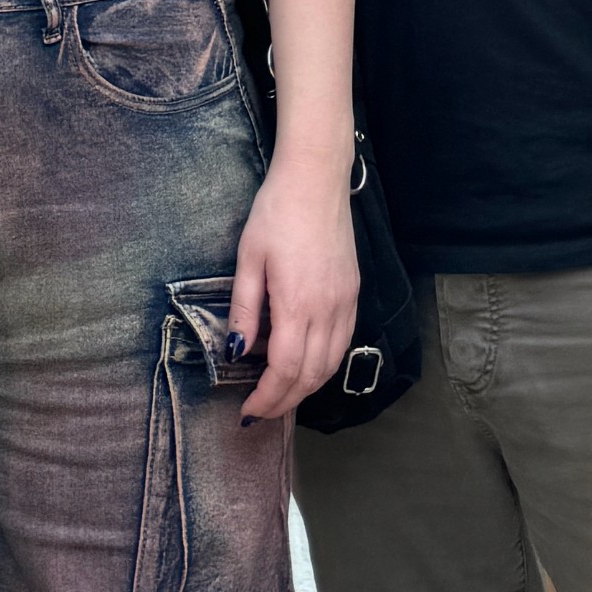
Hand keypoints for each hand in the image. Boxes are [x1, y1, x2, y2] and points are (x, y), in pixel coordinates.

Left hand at [228, 154, 359, 420]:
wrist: (316, 179)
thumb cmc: (276, 213)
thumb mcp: (248, 258)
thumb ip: (244, 308)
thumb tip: (237, 352)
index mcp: (297, 304)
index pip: (284, 370)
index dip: (267, 398)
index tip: (247, 410)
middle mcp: (327, 311)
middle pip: (310, 376)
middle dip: (285, 401)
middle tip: (261, 412)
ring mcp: (345, 303)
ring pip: (331, 365)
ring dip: (306, 388)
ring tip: (281, 395)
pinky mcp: (354, 294)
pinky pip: (343, 344)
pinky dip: (325, 366)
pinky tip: (307, 365)